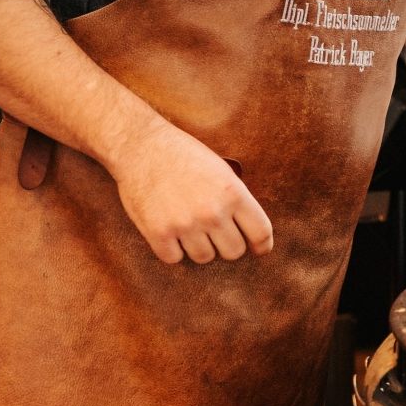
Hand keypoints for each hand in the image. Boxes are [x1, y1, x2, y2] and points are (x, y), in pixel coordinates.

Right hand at [109, 119, 274, 264]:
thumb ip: (236, 198)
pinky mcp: (159, 234)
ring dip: (199, 247)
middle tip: (217, 234)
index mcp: (233, 193)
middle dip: (227, 245)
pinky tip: (171, 232)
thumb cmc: (184, 155)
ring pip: (205, 257)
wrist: (142, 146)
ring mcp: (185, 225)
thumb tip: (249, 228)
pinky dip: (173, 250)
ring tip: (190, 227)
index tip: (259, 250)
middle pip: (234, 252)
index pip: (260, 232)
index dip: (263, 245)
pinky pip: (175, 259)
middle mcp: (212, 212)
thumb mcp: (221, 170)